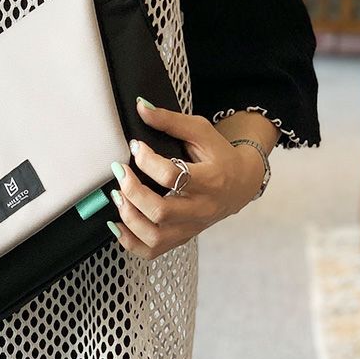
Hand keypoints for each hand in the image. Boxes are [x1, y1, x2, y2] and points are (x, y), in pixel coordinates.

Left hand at [108, 100, 266, 259]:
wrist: (241, 183)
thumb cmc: (219, 155)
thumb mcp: (201, 131)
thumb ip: (170, 120)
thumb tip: (141, 107)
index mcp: (211, 180)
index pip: (173, 176)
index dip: (147, 160)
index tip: (135, 146)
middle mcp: (202, 208)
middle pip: (160, 211)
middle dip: (132, 191)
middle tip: (120, 171)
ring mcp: (192, 227)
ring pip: (155, 236)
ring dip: (129, 216)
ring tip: (118, 195)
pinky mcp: (182, 237)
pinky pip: (152, 251)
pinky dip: (130, 241)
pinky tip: (118, 224)